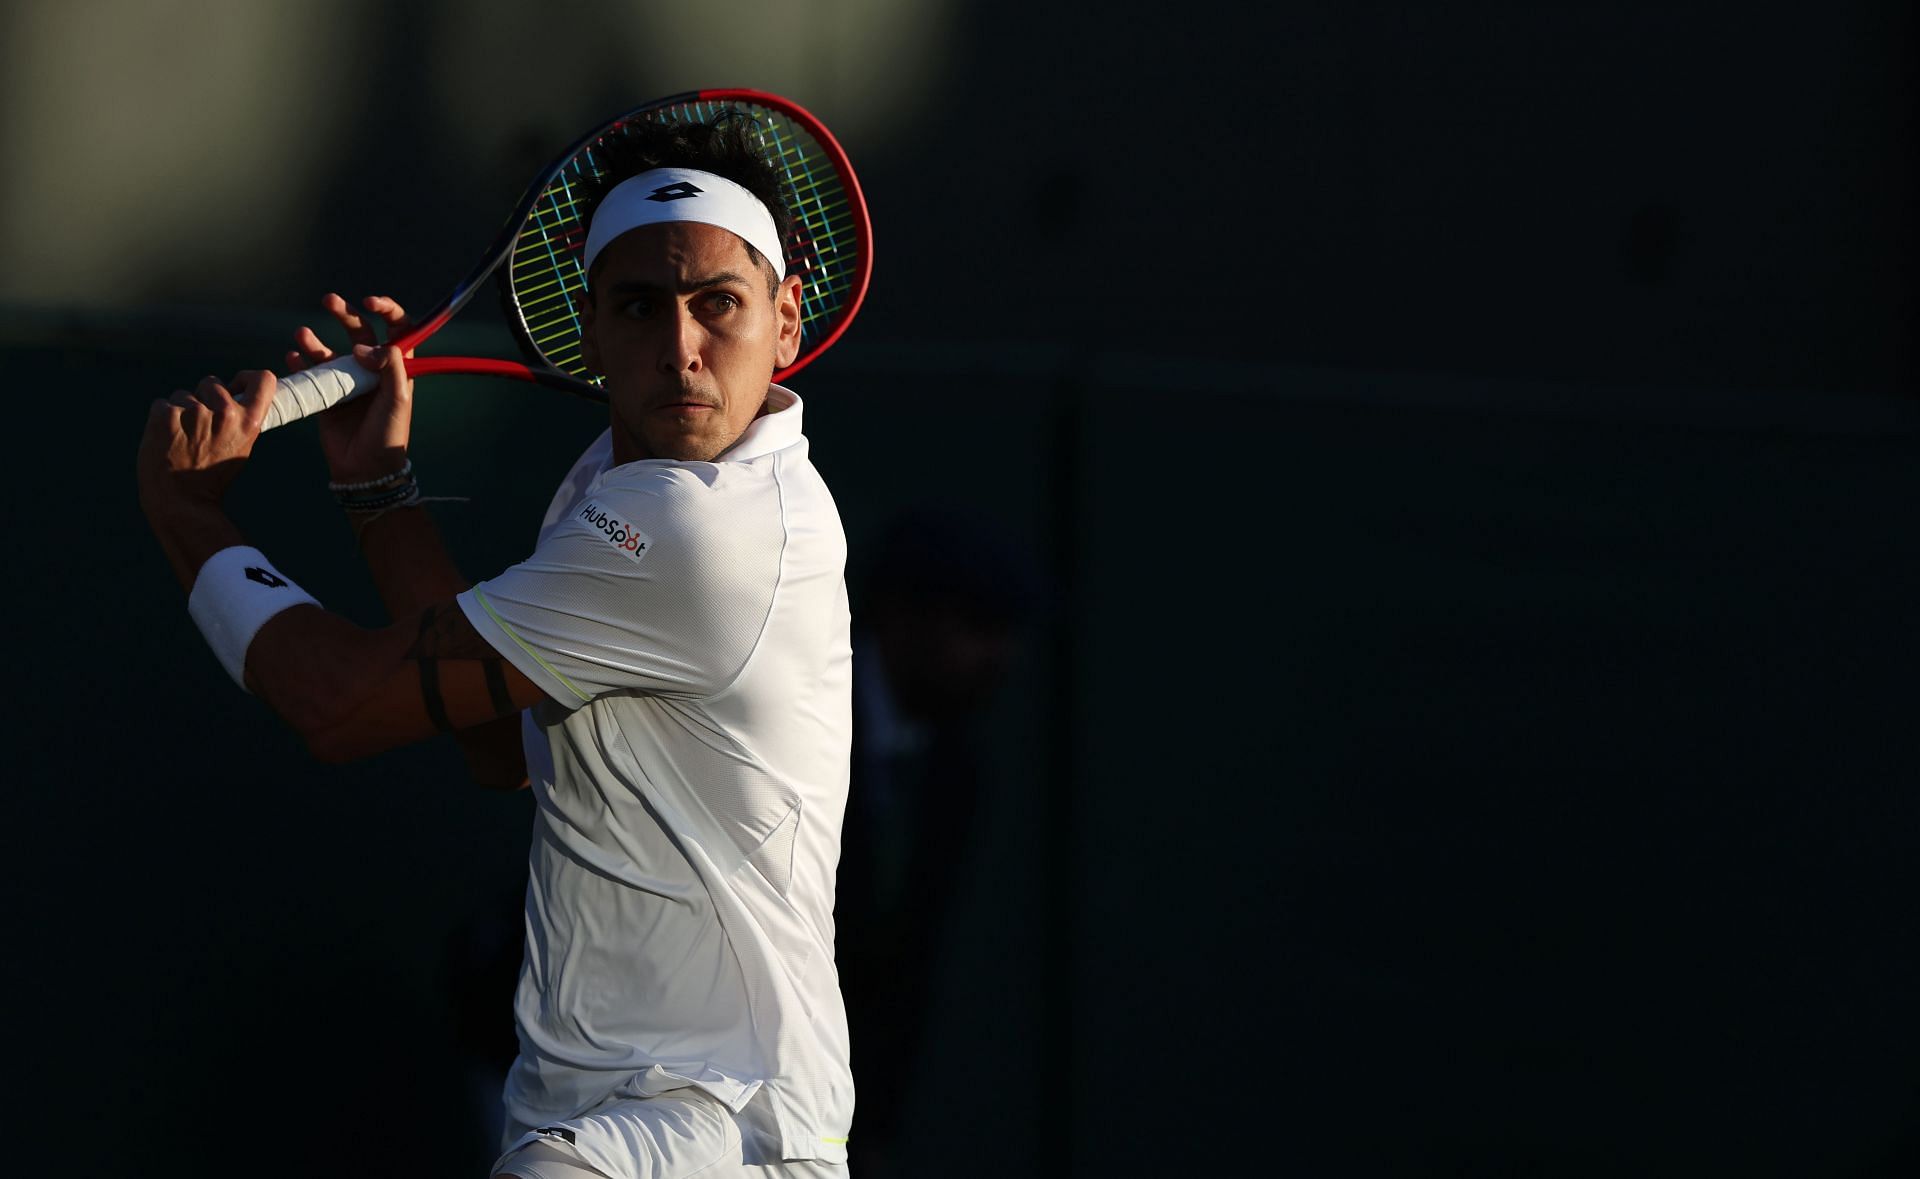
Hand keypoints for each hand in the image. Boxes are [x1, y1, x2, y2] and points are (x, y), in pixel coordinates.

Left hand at [137, 370, 276, 518]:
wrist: (181, 500)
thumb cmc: (211, 477)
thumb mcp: (241, 448)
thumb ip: (241, 420)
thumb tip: (234, 395)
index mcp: (249, 422)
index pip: (262, 379)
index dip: (248, 377)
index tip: (237, 384)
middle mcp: (224, 412)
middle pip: (212, 382)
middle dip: (204, 397)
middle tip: (200, 427)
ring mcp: (193, 411)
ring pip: (184, 394)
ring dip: (181, 410)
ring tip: (182, 439)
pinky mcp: (165, 414)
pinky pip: (163, 404)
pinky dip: (162, 418)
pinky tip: (166, 439)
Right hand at [288, 293, 414, 484]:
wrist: (365, 468)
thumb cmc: (388, 434)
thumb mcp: (397, 399)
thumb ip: (388, 366)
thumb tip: (363, 346)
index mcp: (395, 367)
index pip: (396, 329)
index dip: (387, 310)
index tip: (371, 302)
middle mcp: (371, 370)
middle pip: (359, 332)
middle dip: (344, 313)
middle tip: (329, 300)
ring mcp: (347, 381)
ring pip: (330, 351)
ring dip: (315, 340)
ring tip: (302, 335)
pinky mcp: (327, 395)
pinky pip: (311, 372)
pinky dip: (301, 362)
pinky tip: (294, 357)